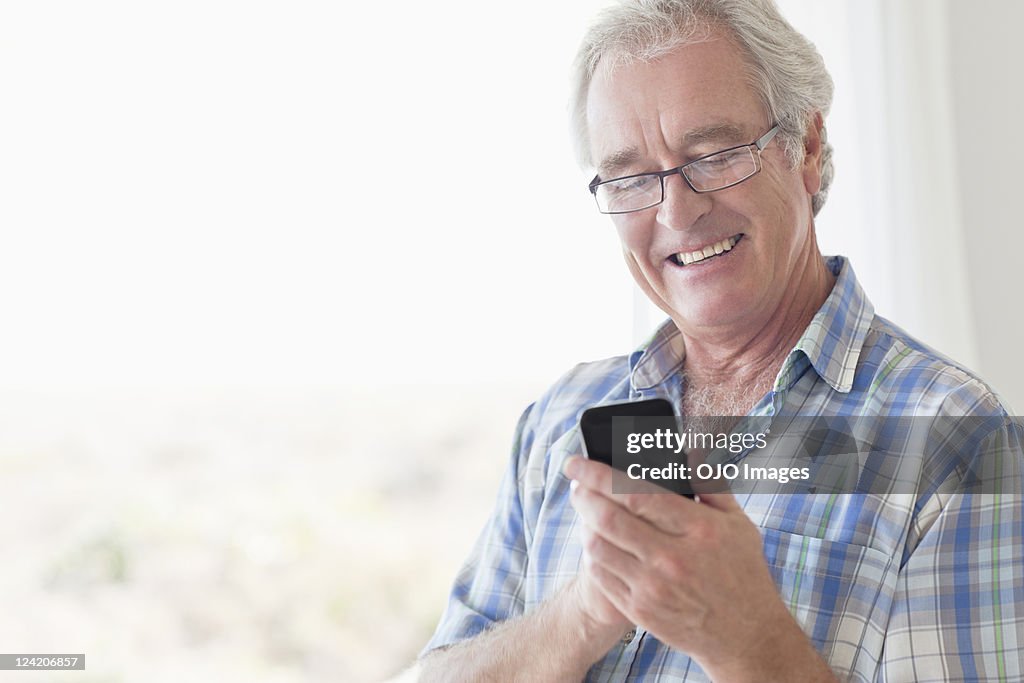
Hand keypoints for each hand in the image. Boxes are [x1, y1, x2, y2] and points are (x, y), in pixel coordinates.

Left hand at [564, 455, 825, 680]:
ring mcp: (653, 587)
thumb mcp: (738, 523)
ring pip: (598, 546)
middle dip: (583, 495)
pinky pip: (601, 575)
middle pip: (608, 518)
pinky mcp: (640, 610)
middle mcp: (672, 558)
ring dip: (584, 524)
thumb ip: (710, 484)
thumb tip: (689, 450)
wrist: (745, 635)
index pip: (635, 493)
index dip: (598, 474)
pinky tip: (597, 542)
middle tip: (576, 483)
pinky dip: (593, 554)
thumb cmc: (741, 572)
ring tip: (586, 510)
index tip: (577, 463)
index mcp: (697, 529)